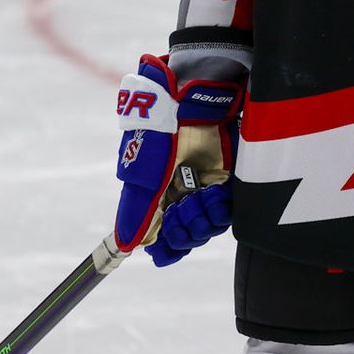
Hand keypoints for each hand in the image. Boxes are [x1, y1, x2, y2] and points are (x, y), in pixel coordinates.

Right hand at [111, 54, 240, 263]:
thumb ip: (136, 211)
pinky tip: (214, 196)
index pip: (162, 234)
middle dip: (184, 231)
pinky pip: (229, 209)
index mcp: (157, 193)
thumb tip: (125, 245)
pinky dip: (221, 210)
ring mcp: (205, 185)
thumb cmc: (159, 134)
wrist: (191, 99)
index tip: (162, 254)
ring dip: (203, 221)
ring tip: (199, 200)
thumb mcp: (143, 175)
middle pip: (187, 234)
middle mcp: (181, 192)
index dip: (165, 247)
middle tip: (182, 211)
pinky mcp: (228, 178)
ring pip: (208, 225)